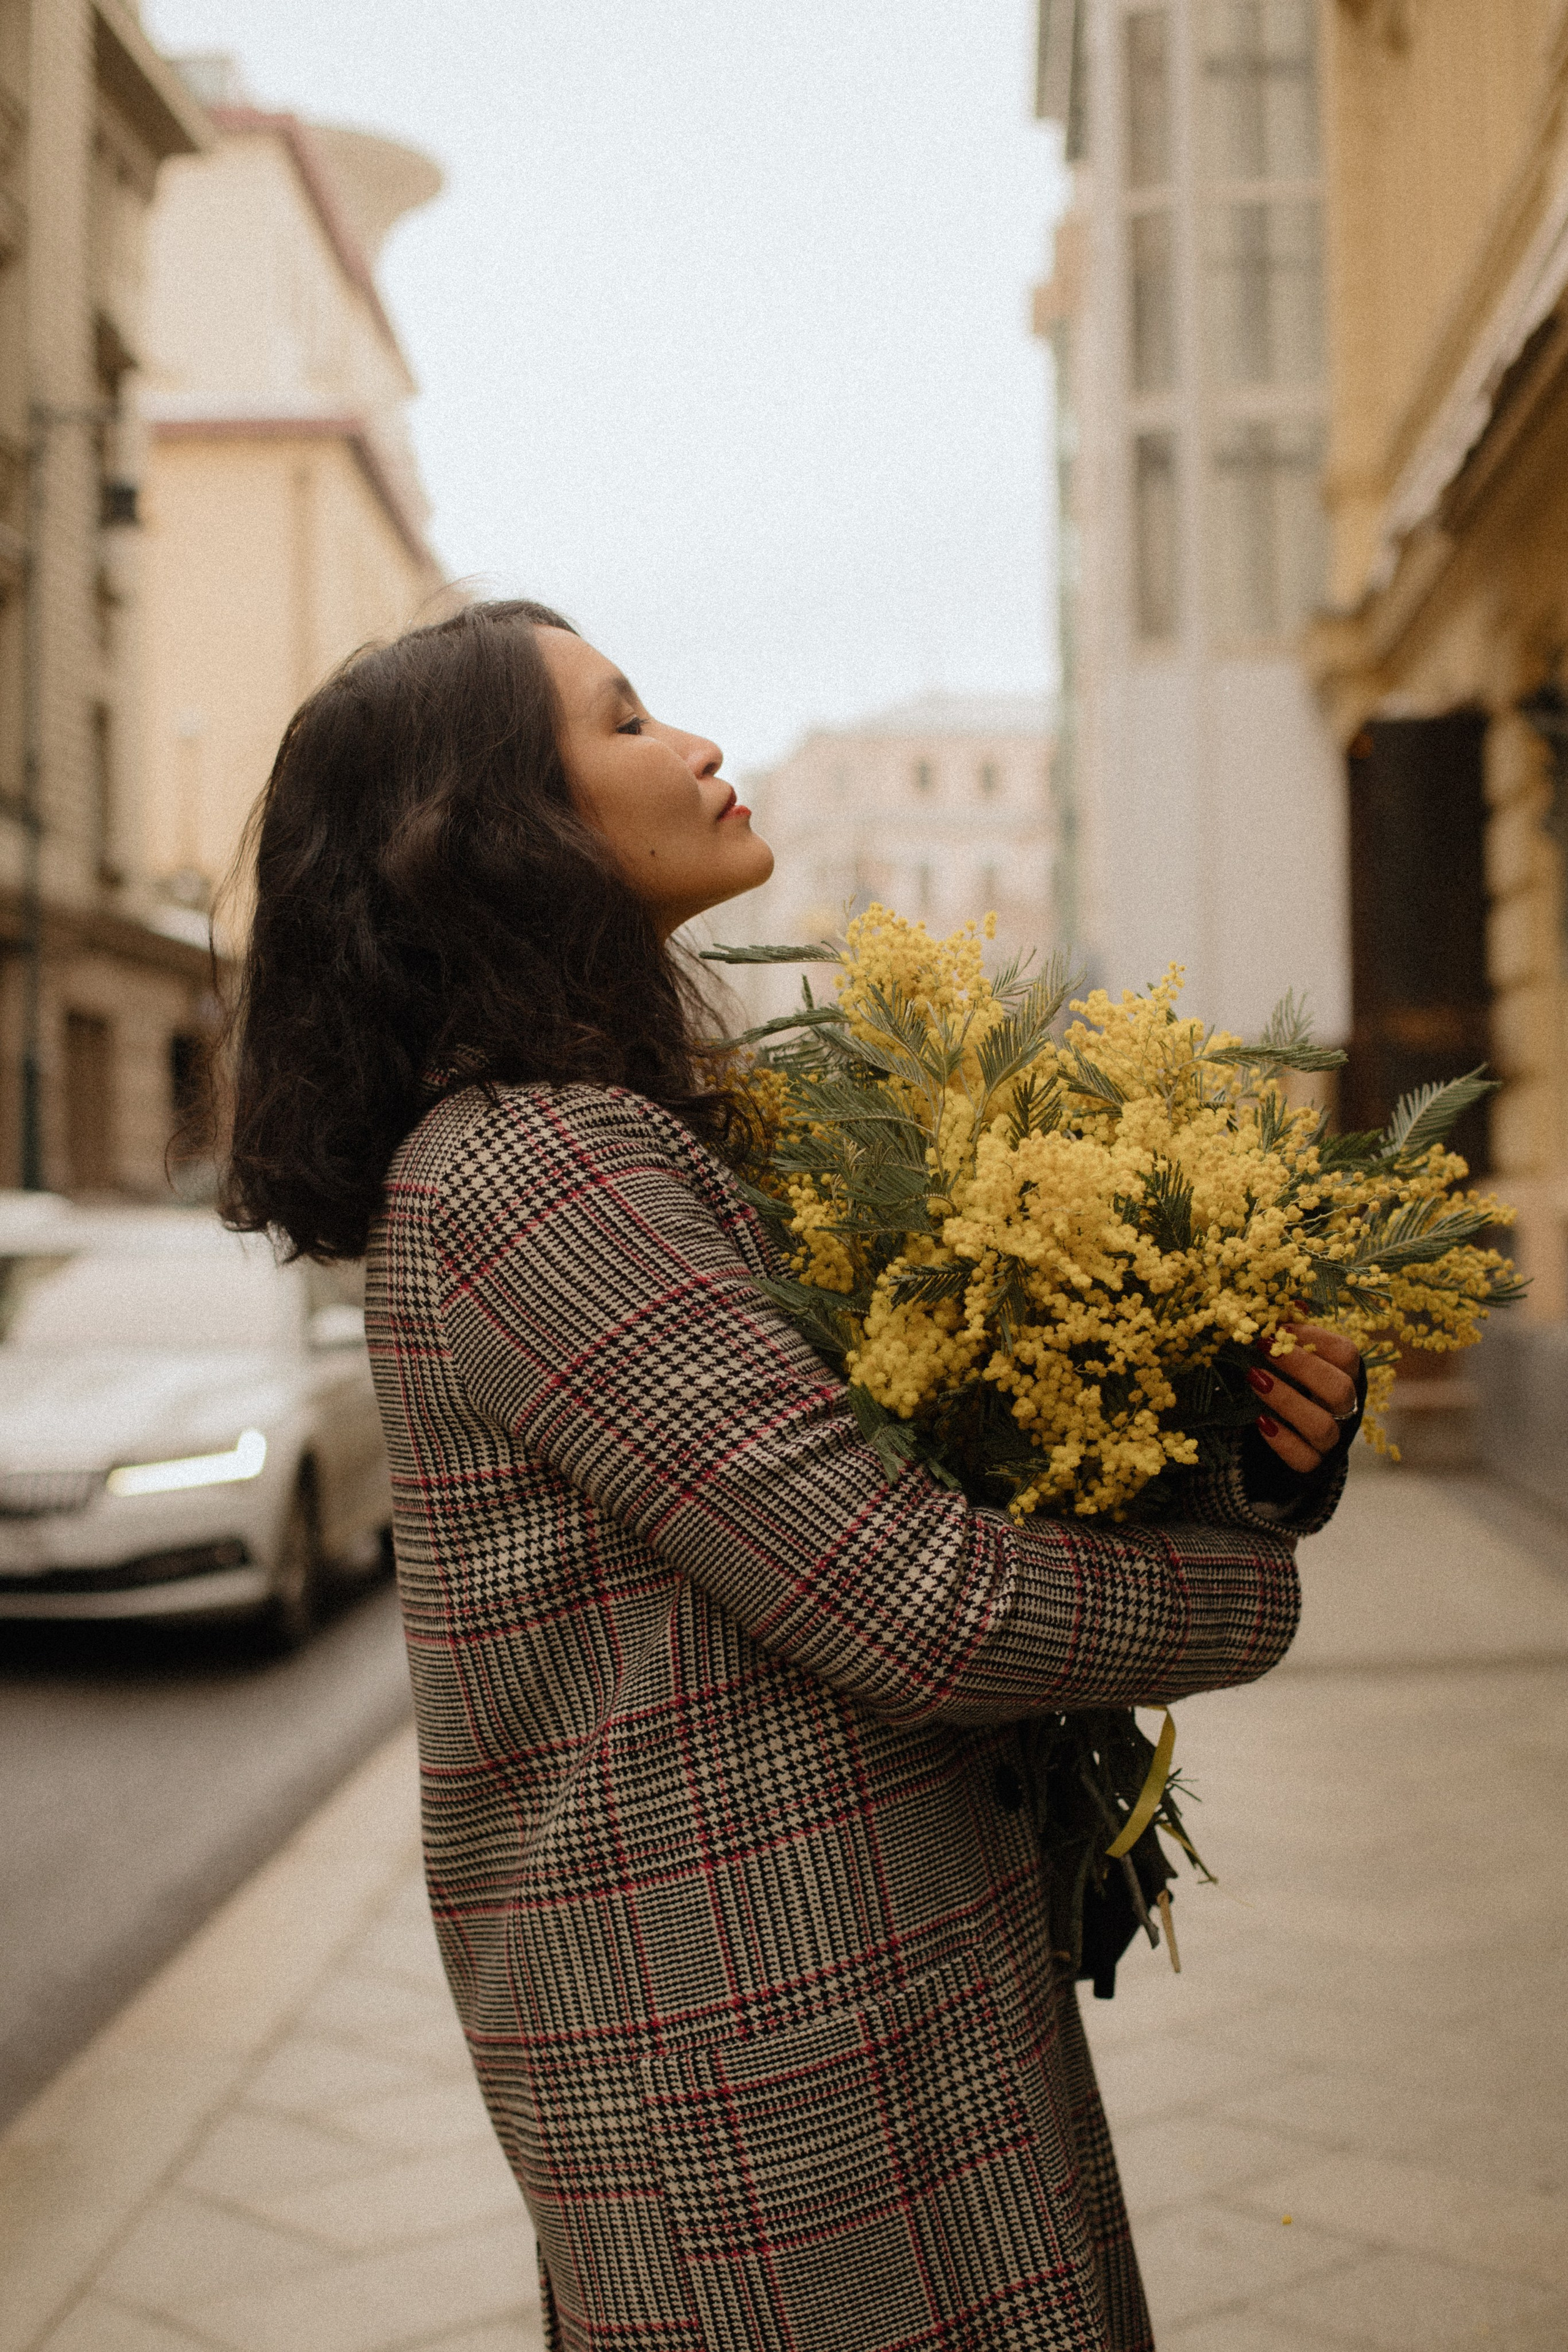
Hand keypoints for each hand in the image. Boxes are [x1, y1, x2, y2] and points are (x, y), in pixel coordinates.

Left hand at [1249, 1323, 1360, 1474]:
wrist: (1295, 1440)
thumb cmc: (1296, 1385)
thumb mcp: (1298, 1358)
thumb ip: (1294, 1334)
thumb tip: (1289, 1300)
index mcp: (1348, 1375)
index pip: (1347, 1354)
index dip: (1315, 1339)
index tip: (1280, 1328)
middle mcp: (1346, 1408)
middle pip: (1339, 1389)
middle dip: (1301, 1367)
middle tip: (1265, 1348)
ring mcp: (1333, 1439)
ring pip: (1322, 1426)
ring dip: (1287, 1401)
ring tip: (1255, 1380)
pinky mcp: (1314, 1465)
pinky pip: (1304, 1458)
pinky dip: (1282, 1441)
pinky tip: (1260, 1421)